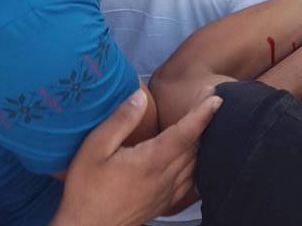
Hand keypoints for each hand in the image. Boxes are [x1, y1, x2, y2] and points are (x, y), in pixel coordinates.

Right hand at [51, 87, 221, 225]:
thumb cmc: (86, 187)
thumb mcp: (96, 147)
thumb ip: (121, 120)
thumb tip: (140, 96)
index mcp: (151, 161)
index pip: (185, 134)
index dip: (202, 114)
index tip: (215, 97)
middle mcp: (165, 178)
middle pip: (194, 146)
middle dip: (205, 120)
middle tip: (210, 97)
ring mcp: (166, 194)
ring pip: (195, 165)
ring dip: (203, 141)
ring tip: (205, 119)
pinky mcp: (162, 204)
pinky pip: (190, 182)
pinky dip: (198, 164)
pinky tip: (196, 158)